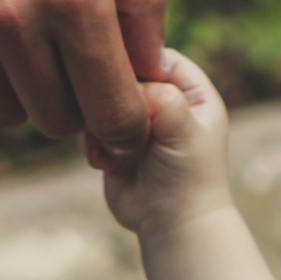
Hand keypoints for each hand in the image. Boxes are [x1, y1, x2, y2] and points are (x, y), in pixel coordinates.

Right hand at [0, 0, 166, 173]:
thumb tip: (153, 70)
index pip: (115, 112)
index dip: (126, 126)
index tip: (125, 117)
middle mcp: (13, 18)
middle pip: (60, 123)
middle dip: (73, 104)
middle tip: (69, 63)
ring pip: (6, 114)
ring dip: (20, 91)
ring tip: (19, 34)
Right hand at [96, 50, 233, 237]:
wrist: (172, 226)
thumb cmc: (188, 179)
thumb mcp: (182, 127)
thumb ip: (158, 93)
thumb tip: (120, 76)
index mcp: (192, 90)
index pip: (154, 53)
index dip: (135, 60)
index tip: (120, 78)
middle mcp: (164, 100)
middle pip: (122, 72)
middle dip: (113, 96)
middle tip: (120, 123)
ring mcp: (136, 120)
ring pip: (99, 98)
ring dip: (100, 122)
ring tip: (115, 150)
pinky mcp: (112, 139)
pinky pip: (88, 124)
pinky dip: (93, 142)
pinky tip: (106, 163)